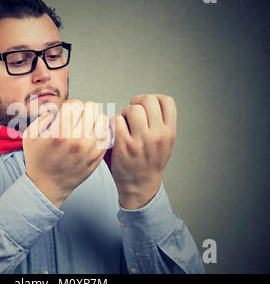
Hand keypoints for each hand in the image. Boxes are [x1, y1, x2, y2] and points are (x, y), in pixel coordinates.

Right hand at [23, 99, 110, 207]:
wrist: (47, 186)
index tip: (66, 113)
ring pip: (102, 119)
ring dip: (94, 119)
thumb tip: (58, 107)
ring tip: (85, 125)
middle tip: (76, 118)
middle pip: (91, 108)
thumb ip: (43, 116)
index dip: (69, 105)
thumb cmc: (37, 159)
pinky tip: (92, 135)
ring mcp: (89, 149)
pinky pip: (107, 134)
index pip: (75, 104)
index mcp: (59, 133)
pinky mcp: (97, 156)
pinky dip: (101, 131)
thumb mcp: (29, 135)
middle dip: (82, 110)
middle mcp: (77, 140)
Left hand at [111, 94, 176, 209]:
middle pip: (148, 100)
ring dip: (125, 113)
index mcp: (169, 132)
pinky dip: (114, 123)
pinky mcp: (124, 146)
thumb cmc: (150, 160)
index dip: (154, 99)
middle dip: (137, 104)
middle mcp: (158, 135)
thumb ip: (161, 123)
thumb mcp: (165, 142)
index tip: (146, 107)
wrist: (139, 185)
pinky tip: (116, 131)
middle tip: (132, 114)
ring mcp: (141, 141)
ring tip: (125, 123)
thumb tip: (148, 101)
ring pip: (132, 109)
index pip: (167, 101)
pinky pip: (117, 120)